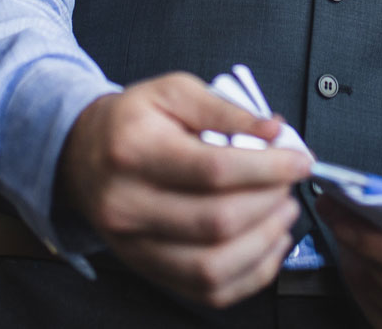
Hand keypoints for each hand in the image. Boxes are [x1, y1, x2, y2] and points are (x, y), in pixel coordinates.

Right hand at [56, 72, 312, 306]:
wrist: (82, 155)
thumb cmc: (131, 121)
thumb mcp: (172, 91)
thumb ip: (224, 108)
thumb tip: (273, 130)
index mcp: (133, 151)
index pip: (213, 171)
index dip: (267, 169)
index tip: (299, 161)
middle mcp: (127, 206)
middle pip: (217, 222)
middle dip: (269, 203)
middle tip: (288, 182)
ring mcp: (134, 246)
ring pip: (212, 267)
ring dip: (264, 242)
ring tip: (282, 212)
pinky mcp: (147, 270)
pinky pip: (207, 291)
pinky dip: (250, 275)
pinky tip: (267, 245)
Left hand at [324, 195, 381, 328]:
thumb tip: (368, 200)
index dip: (373, 236)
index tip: (339, 207)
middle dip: (355, 241)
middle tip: (330, 210)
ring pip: (376, 293)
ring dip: (354, 259)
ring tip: (343, 227)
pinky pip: (372, 308)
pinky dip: (360, 278)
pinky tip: (357, 256)